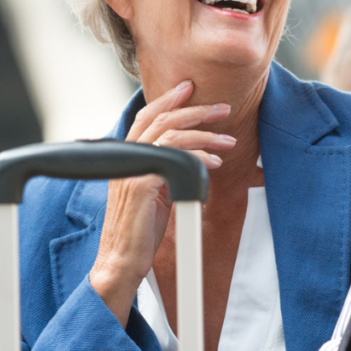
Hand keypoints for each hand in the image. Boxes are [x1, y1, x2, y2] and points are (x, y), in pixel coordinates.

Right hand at [89, 81, 234, 326]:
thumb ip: (164, 169)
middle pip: (162, 119)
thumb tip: (191, 156)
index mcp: (127, 157)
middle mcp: (126, 159)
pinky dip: (197, 157)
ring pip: (171, 136)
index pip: (146, 116)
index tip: (190, 88)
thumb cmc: (140, 231)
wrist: (121, 262)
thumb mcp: (154, 192)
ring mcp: (132, 171)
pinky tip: (214, 164)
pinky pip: (173, 160)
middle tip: (224, 108)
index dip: (167, 99)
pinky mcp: (142, 186)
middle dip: (196, 110)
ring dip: (205, 134)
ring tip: (229, 141)